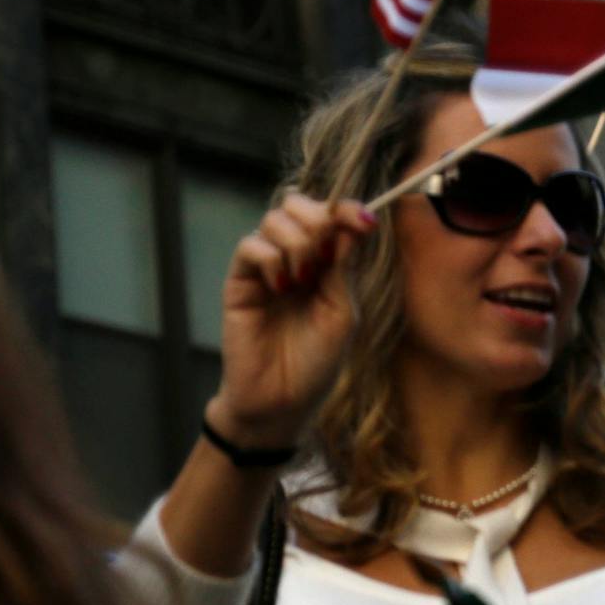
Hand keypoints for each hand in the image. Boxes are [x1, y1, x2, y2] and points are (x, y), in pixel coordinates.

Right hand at [210, 194, 370, 447]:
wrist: (282, 399)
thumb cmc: (317, 362)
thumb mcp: (342, 313)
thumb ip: (344, 269)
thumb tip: (351, 224)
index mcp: (327, 265)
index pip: (333, 219)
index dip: (347, 210)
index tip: (364, 219)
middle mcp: (296, 259)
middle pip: (299, 206)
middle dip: (318, 219)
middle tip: (325, 254)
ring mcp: (266, 267)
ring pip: (275, 219)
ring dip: (297, 243)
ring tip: (303, 280)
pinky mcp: (240, 280)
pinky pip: (250, 246)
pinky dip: (270, 258)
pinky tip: (281, 287)